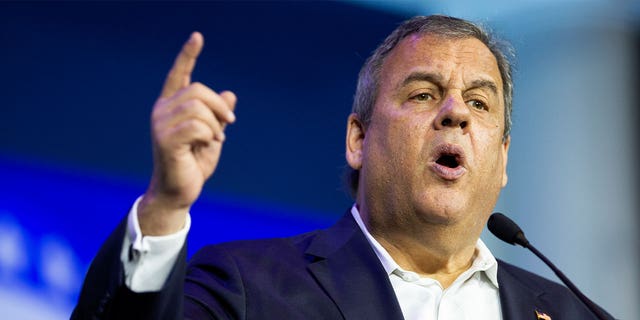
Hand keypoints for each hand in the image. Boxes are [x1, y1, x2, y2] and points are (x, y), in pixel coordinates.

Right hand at [138, 32, 236, 235]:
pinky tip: (208, 145)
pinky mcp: (165, 141)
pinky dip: (210, 135)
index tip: (198, 37)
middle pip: (198, 91)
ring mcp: (161, 125)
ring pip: (198, 108)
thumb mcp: (212, 135)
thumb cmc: (193, 164)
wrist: (179, 191)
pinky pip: (197, 126)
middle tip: (229, 123)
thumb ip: (218, 116)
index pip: (179, 75)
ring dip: (215, 124)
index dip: (188, 55)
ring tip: (215, 139)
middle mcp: (162, 111)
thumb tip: (229, 93)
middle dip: (219, 107)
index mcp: (171, 106)